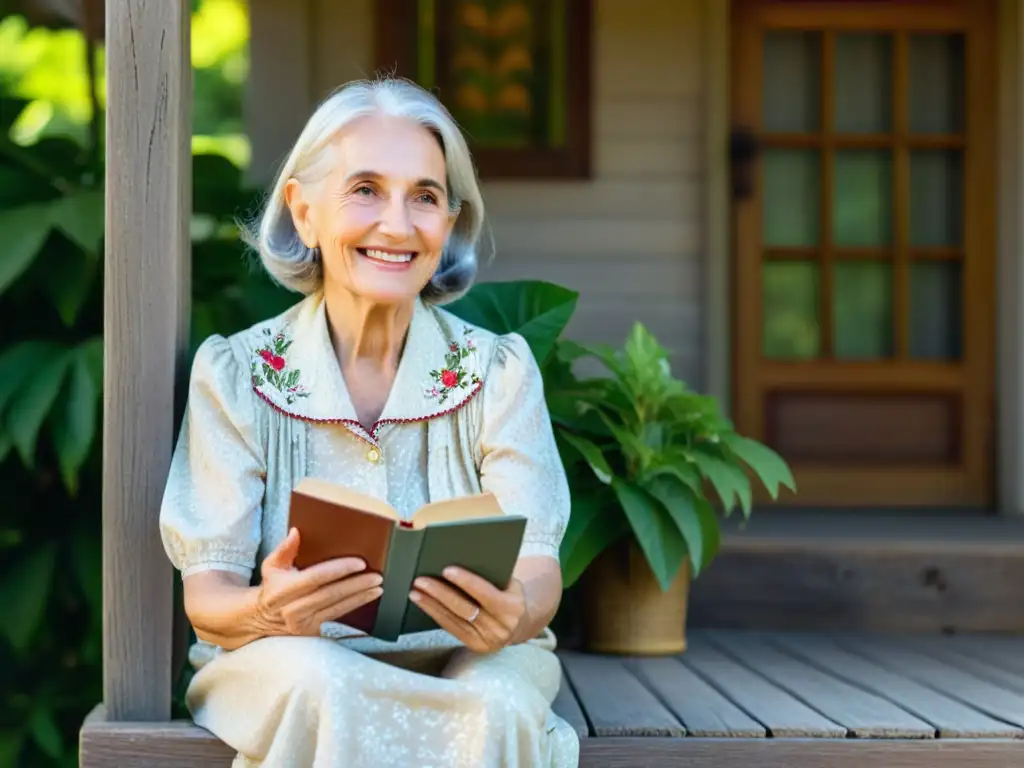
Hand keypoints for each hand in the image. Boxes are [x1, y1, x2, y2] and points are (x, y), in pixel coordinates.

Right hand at [254, 527, 382, 636]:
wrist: (263, 618)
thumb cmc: (273, 587)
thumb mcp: (272, 566)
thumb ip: (284, 549)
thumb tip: (296, 532)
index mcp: (283, 591)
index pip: (316, 578)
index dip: (339, 570)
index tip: (359, 563)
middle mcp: (292, 609)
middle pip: (330, 594)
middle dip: (356, 585)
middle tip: (377, 576)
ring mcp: (303, 623)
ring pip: (337, 607)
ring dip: (360, 596)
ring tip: (378, 586)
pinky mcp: (312, 631)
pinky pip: (337, 616)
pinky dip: (354, 605)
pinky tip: (368, 597)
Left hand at [409, 567, 526, 652]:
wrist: (518, 623)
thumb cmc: (509, 595)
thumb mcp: (510, 584)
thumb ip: (492, 576)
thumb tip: (461, 557)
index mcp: (512, 607)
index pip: (485, 593)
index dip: (466, 581)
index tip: (446, 570)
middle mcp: (501, 627)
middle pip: (465, 608)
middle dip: (440, 593)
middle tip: (420, 580)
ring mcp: (488, 640)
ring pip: (454, 620)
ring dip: (431, 605)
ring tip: (415, 591)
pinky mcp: (475, 646)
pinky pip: (452, 629)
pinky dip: (436, 614)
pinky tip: (424, 603)